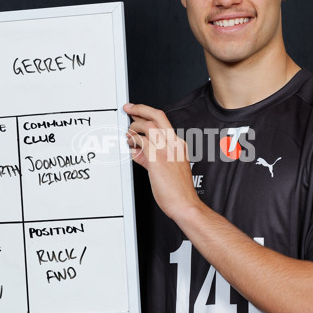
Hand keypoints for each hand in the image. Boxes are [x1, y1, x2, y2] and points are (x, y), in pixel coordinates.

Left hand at [124, 103, 200, 221]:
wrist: (184, 203)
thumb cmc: (178, 191)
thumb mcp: (163, 169)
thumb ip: (148, 157)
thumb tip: (136, 151)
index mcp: (178, 145)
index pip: (163, 122)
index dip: (147, 113)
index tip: (137, 112)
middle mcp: (174, 144)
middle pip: (157, 116)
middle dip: (140, 108)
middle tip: (128, 108)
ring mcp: (166, 150)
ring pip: (149, 126)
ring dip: (134, 127)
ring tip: (128, 133)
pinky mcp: (158, 158)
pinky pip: (142, 142)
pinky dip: (133, 140)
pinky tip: (129, 144)